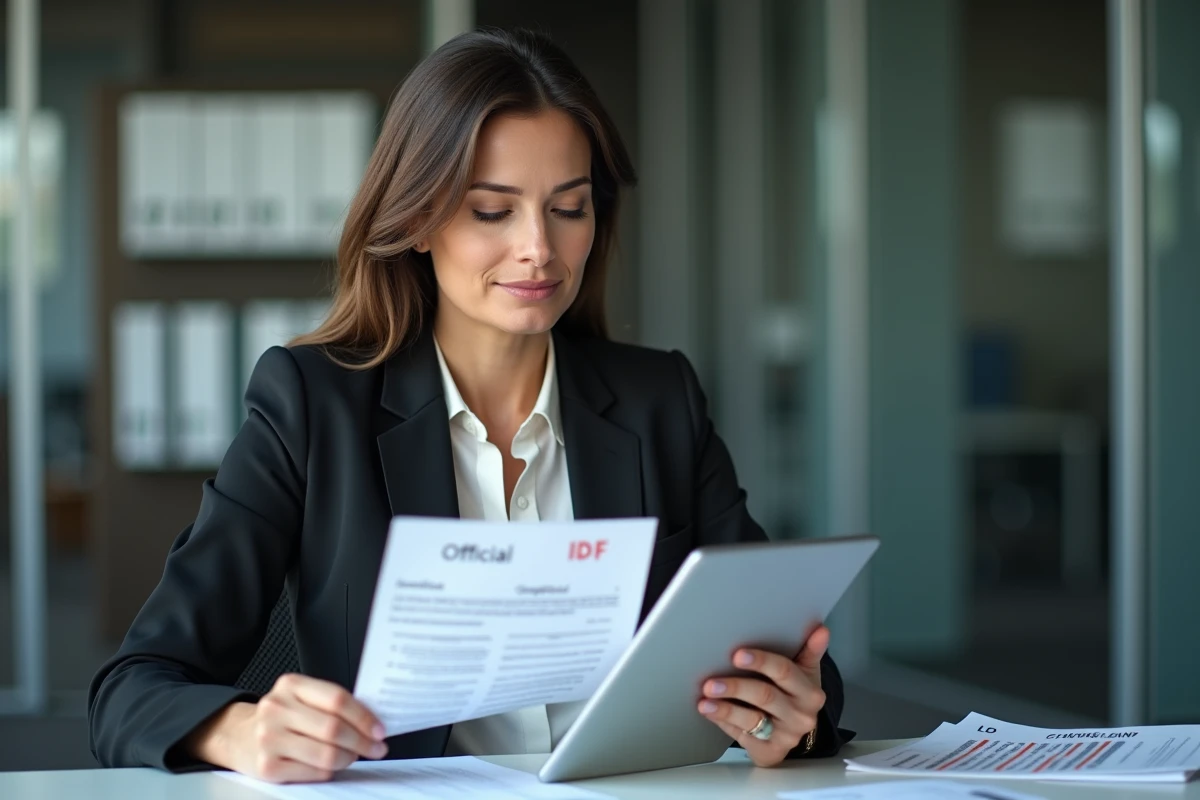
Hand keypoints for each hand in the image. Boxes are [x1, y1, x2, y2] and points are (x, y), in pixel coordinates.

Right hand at [187, 673, 387, 782]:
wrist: (239, 735)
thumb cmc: (281, 717)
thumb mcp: (301, 698)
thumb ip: (331, 704)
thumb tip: (372, 722)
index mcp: (290, 685)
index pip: (337, 699)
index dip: (363, 716)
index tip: (380, 729)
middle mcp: (276, 709)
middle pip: (333, 728)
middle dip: (362, 741)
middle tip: (376, 747)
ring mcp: (269, 739)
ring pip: (326, 754)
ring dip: (349, 758)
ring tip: (354, 756)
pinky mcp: (267, 767)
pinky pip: (313, 772)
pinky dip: (330, 771)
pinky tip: (331, 766)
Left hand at [696, 625, 829, 767]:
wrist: (792, 730)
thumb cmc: (794, 693)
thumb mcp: (805, 672)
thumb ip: (810, 651)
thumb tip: (821, 630)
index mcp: (810, 692)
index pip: (785, 672)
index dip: (761, 662)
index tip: (737, 655)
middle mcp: (800, 715)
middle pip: (765, 696)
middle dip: (736, 687)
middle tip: (710, 682)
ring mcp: (785, 736)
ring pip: (752, 720)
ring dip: (725, 709)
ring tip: (705, 700)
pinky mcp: (769, 751)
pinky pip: (742, 736)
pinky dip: (724, 723)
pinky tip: (710, 712)